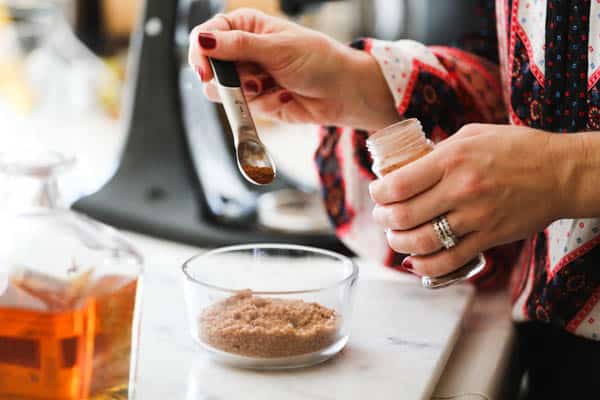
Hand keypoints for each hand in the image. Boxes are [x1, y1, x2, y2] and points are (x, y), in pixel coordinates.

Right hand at [188, 8, 396, 130]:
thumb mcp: (278, 48)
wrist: (342, 93)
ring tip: (273, 85)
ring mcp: (249, 77)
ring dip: (249, 93)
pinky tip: (284, 96)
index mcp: (245, 26)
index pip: (206, 35)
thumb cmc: (318, 60)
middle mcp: (243, 51)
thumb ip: (238, 46)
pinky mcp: (256, 101)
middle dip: (230, 79)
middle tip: (254, 80)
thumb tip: (204, 40)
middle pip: (211, 67)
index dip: (201, 53)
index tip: (205, 71)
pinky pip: (243, 108)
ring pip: (223, 92)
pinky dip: (264, 105)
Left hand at [369, 124, 567, 276]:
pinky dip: (426, 266)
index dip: (379, 194)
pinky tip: (415, 263)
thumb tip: (408, 166)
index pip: (399, 184)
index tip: (377, 194)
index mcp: (452, 159)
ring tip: (396, 237)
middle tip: (382, 216)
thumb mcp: (472, 135)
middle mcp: (461, 189)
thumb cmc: (516, 148)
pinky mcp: (489, 238)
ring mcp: (476, 217)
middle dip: (384, 219)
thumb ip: (439, 152)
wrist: (561, 172)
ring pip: (422, 242)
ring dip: (399, 244)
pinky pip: (450, 260)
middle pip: (404, 216)